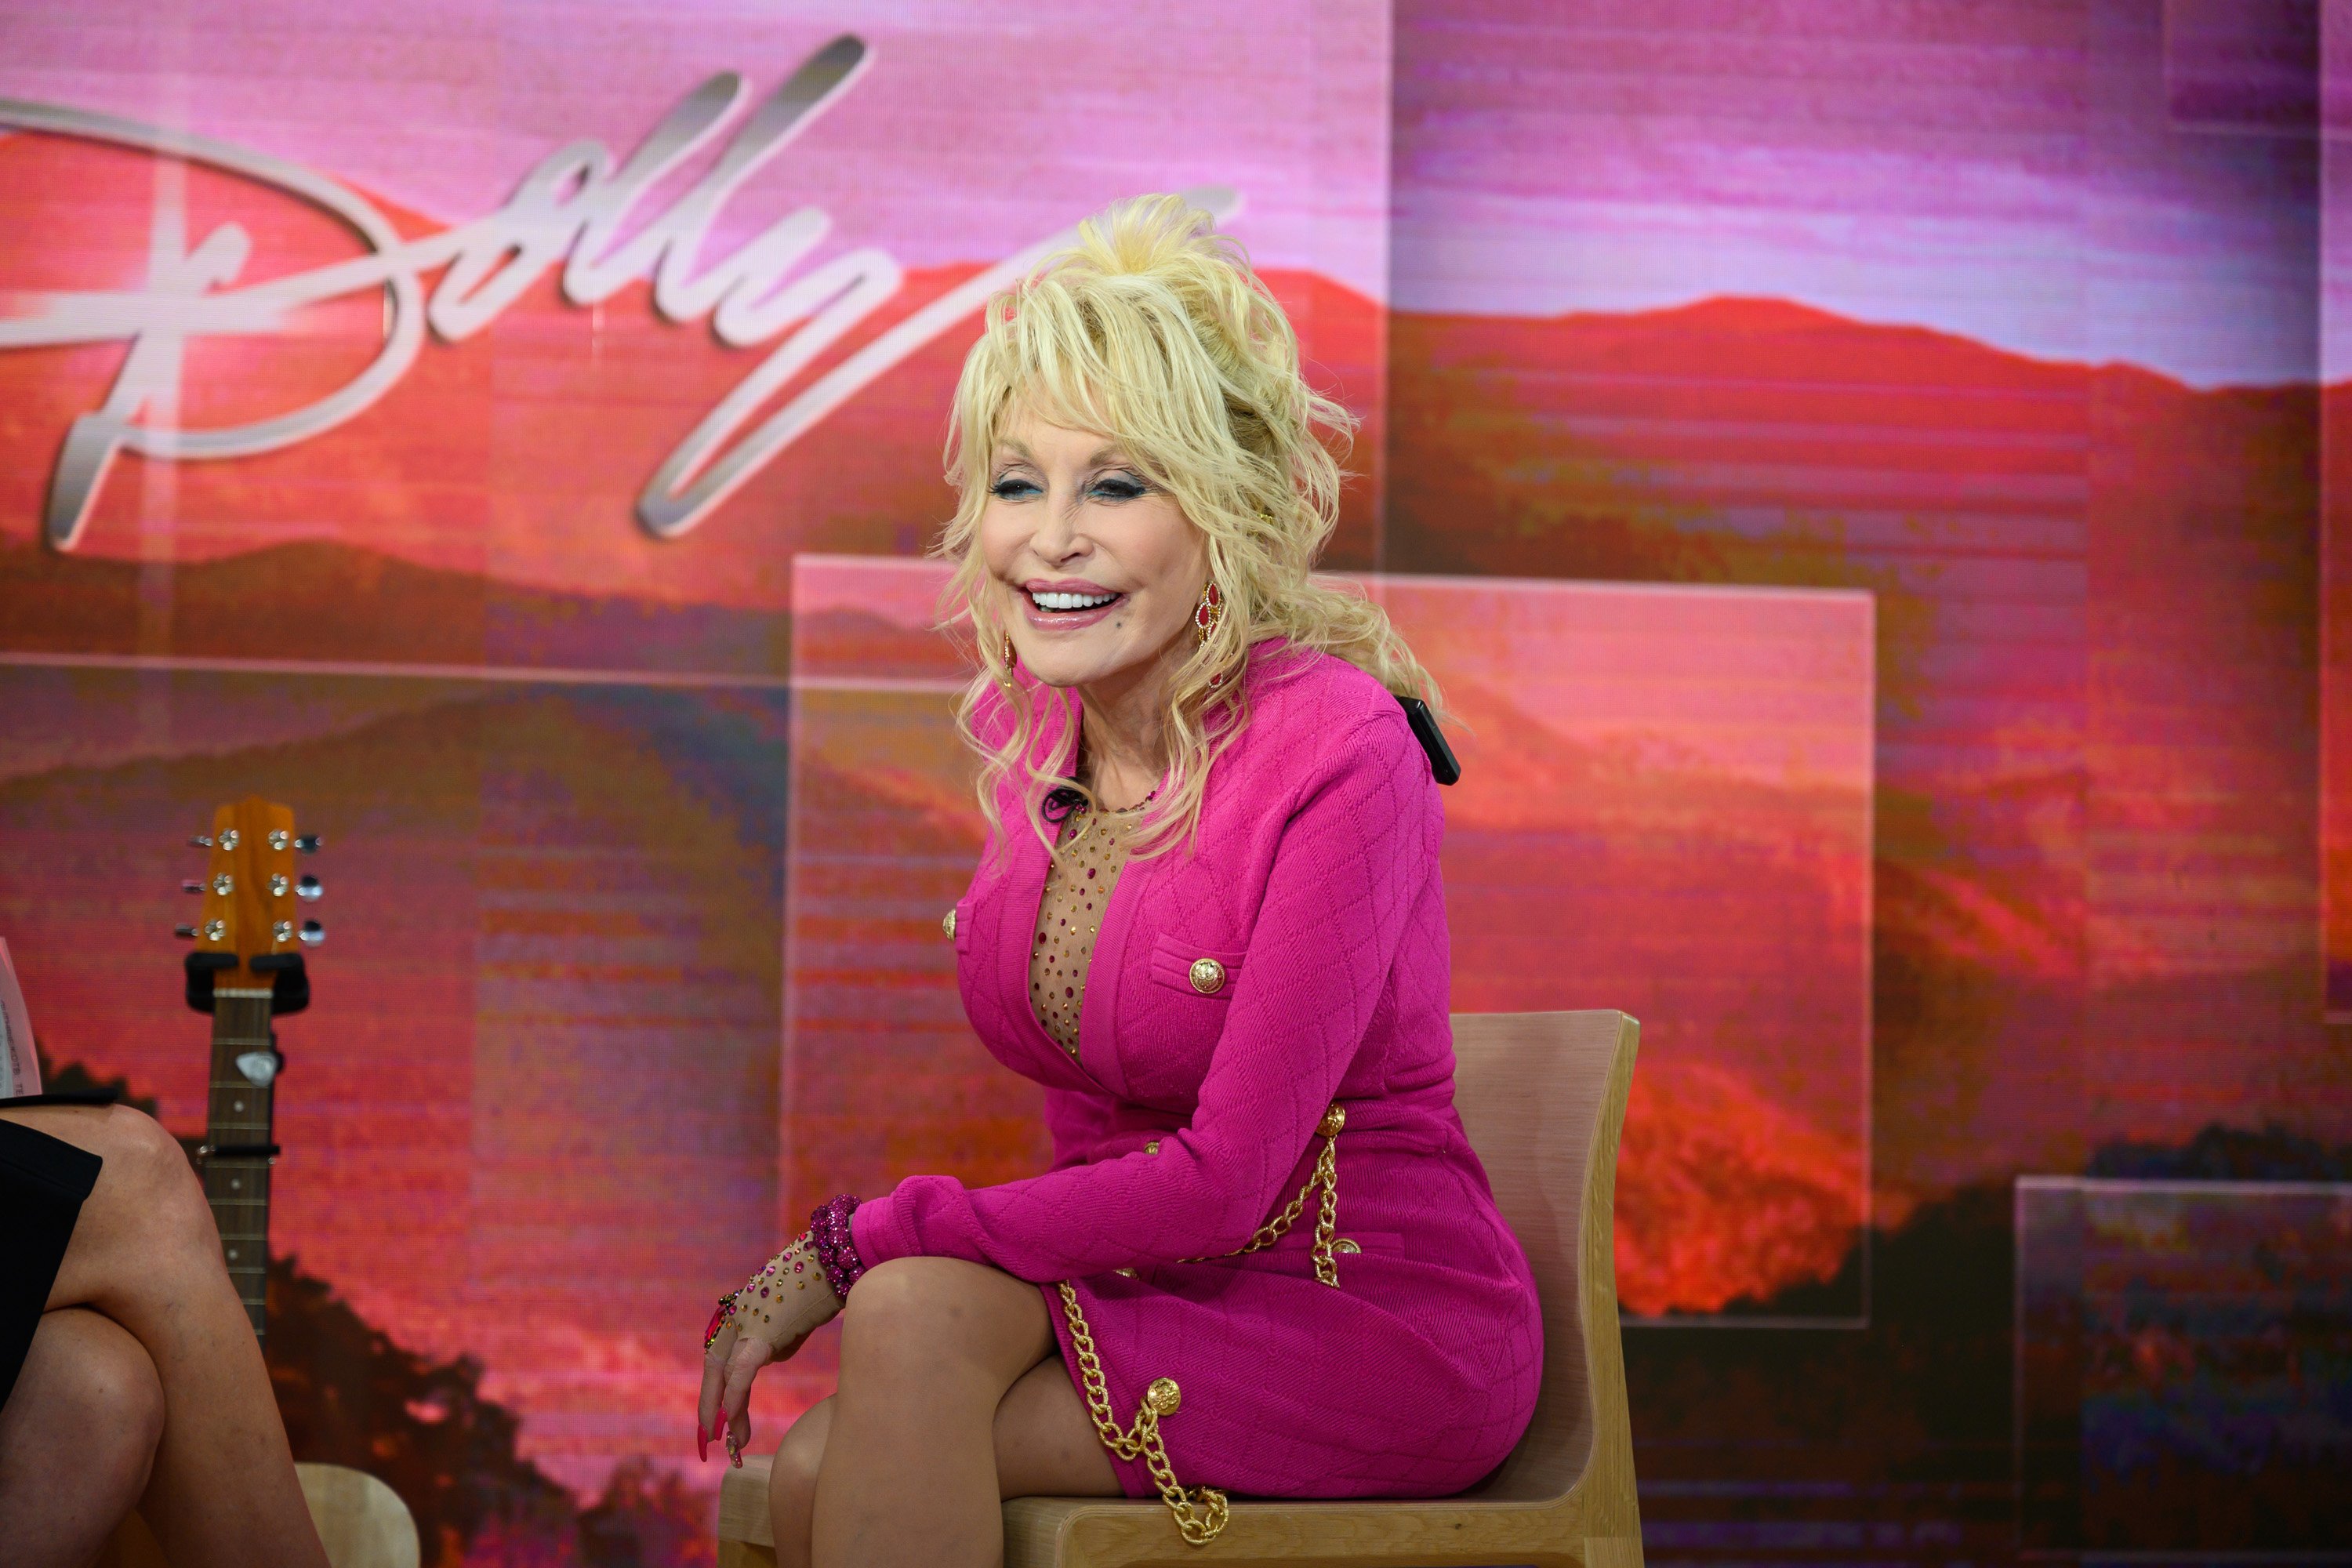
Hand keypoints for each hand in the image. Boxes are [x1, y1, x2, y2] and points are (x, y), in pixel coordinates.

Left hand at [696, 1234, 843, 1465]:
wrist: (837, 1261)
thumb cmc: (821, 1288)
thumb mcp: (793, 1321)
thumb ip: (776, 1341)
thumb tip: (770, 1359)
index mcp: (742, 1310)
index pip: (721, 1354)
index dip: (715, 1387)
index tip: (719, 1415)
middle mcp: (737, 1314)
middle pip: (714, 1365)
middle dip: (710, 1404)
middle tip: (711, 1438)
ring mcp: (746, 1319)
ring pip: (724, 1372)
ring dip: (727, 1411)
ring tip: (735, 1441)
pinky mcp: (762, 1331)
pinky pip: (741, 1371)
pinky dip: (735, 1396)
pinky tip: (732, 1419)